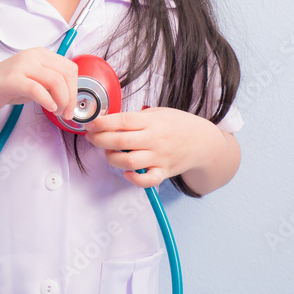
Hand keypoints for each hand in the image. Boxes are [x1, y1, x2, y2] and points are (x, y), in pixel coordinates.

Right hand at [0, 47, 77, 118]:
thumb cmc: (6, 87)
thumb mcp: (34, 80)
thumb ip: (51, 82)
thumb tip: (71, 94)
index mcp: (40, 54)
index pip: (69, 68)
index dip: (75, 88)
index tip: (72, 104)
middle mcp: (33, 56)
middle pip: (66, 74)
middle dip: (71, 96)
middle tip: (67, 112)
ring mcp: (22, 66)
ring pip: (55, 81)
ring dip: (62, 100)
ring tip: (56, 111)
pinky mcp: (13, 79)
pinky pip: (37, 89)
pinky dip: (48, 101)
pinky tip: (49, 108)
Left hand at [84, 107, 220, 188]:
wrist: (203, 142)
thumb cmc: (178, 125)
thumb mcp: (157, 113)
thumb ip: (135, 118)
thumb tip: (108, 123)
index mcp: (152, 122)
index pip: (123, 121)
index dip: (102, 123)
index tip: (91, 124)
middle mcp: (155, 140)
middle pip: (120, 142)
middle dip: (100, 140)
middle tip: (92, 138)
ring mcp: (159, 158)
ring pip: (128, 162)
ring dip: (112, 158)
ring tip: (110, 152)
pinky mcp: (163, 172)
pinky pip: (146, 181)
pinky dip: (133, 179)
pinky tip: (127, 171)